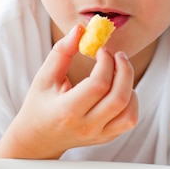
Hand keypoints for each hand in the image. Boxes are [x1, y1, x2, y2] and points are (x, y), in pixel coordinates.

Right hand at [0, 25, 137, 158]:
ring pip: (130, 112)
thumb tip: (79, 29)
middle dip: (125, 70)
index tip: (101, 50)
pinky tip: (119, 89)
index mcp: (67, 111)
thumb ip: (62, 51)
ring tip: (119, 73)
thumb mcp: (44, 77)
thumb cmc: (39, 105)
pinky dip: (131, 101)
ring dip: (130, 87)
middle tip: (118, 55)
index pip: (98, 85)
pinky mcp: (107, 138)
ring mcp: (99, 135)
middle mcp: (86, 126)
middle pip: (119, 98)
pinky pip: (129, 120)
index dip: (105, 62)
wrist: (38, 139)